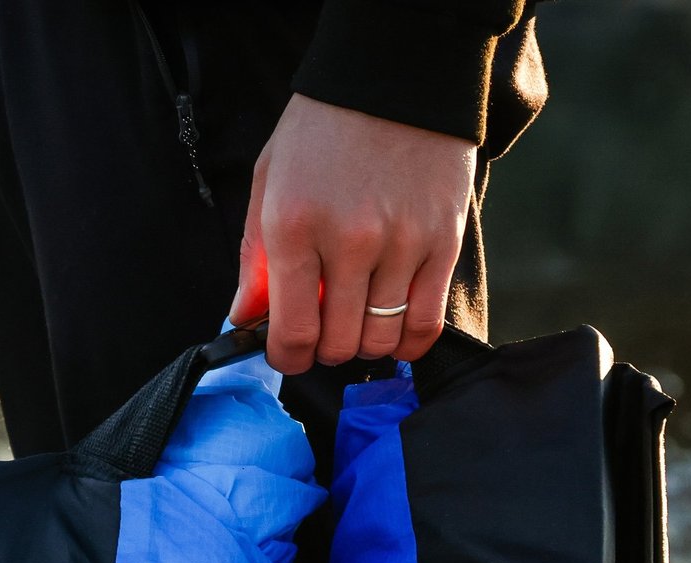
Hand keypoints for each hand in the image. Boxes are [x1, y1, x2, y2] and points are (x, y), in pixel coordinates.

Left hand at [229, 95, 476, 373]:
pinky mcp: (444, 241)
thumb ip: (256, 258)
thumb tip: (246, 317)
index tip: (287, 354)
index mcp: (295, 226)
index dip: (287, 358)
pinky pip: (427, 321)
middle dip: (325, 351)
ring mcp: (402, 243)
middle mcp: (349, 241)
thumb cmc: (324, 128)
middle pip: (339, 343)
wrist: (395, 75)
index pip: (292, 331)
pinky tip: (394, 333)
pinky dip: (408, 342)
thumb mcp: (270, 182)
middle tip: (323, 333)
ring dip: (365, 345)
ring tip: (358, 323)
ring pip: (382, 338)